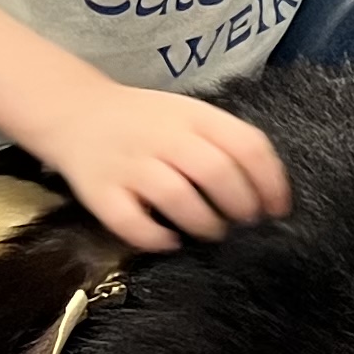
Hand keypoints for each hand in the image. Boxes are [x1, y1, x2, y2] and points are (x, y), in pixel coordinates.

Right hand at [24, 78, 294, 253]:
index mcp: (194, 115)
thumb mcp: (190, 116)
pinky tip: (169, 241)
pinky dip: (156, 238)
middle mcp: (163, 136)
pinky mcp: (100, 192)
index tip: (277, 210)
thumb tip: (270, 195)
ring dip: (204, 223)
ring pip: (177, 197)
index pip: (246, 144)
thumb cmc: (147, 122)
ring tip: (211, 232)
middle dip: (240, 205)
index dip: (270, 182)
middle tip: (243, 223)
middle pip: (216, 171)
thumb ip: (226, 144)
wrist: (76, 112)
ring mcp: (130, 164)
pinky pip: (131, 222)